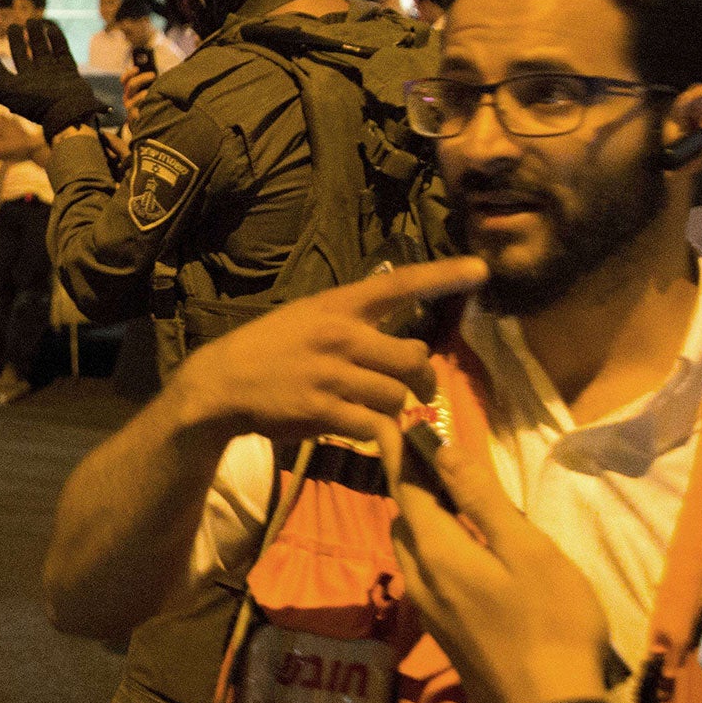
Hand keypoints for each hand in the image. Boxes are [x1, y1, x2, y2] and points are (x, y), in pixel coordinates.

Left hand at [0, 19, 100, 136]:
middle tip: (13, 26)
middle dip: (16, 41)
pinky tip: (51, 29)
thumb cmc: (36, 104)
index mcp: (17, 88)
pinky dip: (58, 41)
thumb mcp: (9, 96)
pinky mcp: (69, 72)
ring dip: (36, 36)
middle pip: (21, 57)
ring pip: (42, 51)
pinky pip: (62, 53)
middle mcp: (33, 81)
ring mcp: (52, 75)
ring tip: (31, 20)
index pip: (0, 73)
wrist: (68, 112)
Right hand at [120, 64, 154, 119]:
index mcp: (129, 91)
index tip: (137, 68)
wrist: (145, 123)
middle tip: (153, 75)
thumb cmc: (147, 103)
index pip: (124, 80)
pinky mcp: (135, 118)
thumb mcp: (146, 90)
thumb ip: (147, 82)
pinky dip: (146, 107)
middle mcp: (127, 99)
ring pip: (135, 98)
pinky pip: (139, 111)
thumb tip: (151, 72)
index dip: (129, 73)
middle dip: (142, 78)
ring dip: (143, 95)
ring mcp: (130, 108)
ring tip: (152, 93)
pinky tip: (155, 105)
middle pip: (131, 85)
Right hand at [170, 257, 484, 445]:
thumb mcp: (307, 318)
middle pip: (413, 357)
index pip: (398, 284)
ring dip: (397, 409)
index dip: (443, 275)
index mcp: (337, 307)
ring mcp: (331, 375)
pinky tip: (360, 428)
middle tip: (425, 392)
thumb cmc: (267, 349)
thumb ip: (352, 325)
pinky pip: (373, 425)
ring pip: (396, 396)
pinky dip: (376, 432)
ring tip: (382, 412)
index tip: (481, 270)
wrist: (220, 385)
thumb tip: (403, 342)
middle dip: (425, 379)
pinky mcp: (323, 411)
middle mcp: (339, 336)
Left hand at [377, 415, 611, 702]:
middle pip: (404, 518)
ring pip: (411, 548)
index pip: (407, 488)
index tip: (388, 418)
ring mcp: (429, 609)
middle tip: (429, 451)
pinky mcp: (444, 630)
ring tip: (449, 493)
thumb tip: (443, 451)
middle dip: (410, 482)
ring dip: (422, 516)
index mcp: (436, 552)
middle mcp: (419, 578)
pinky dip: (434, 544)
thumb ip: (482, 500)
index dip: (399, 451)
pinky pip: (425, 572)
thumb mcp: (525, 551)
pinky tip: (464, 546)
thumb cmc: (550, 624)